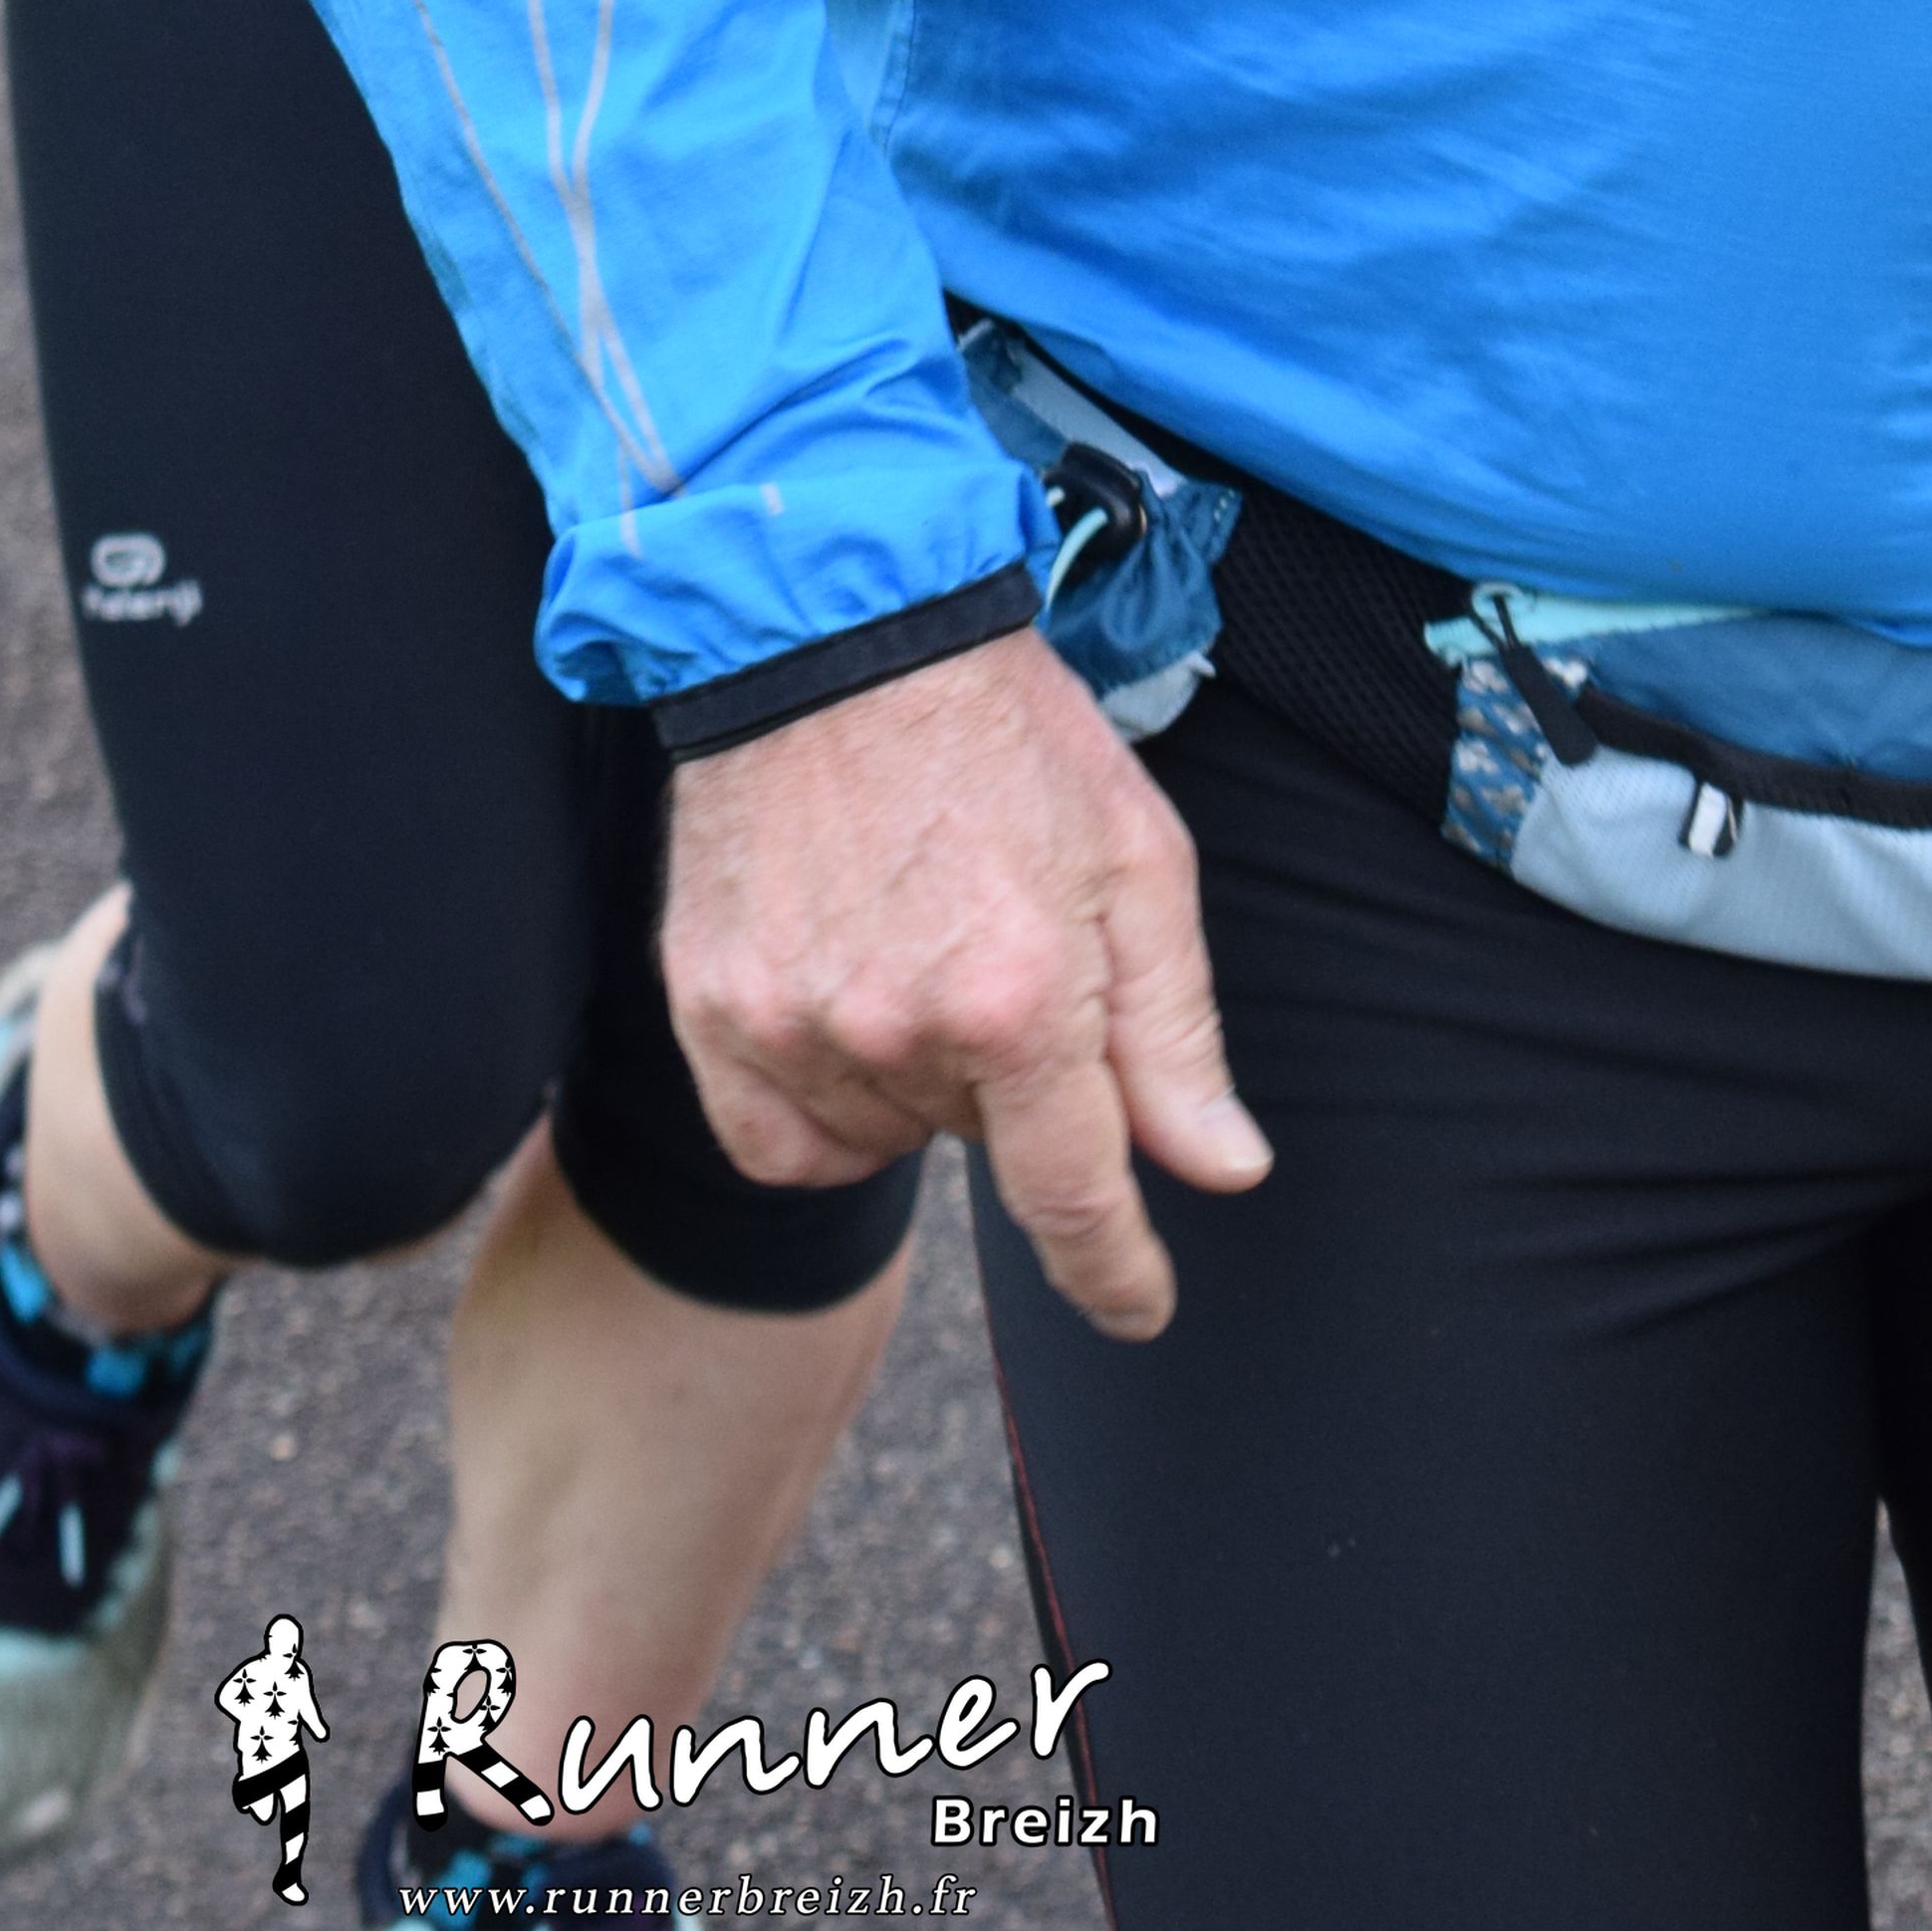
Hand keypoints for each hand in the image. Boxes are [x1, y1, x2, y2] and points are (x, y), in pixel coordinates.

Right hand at [663, 630, 1268, 1343]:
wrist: (833, 626)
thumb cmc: (1004, 733)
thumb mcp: (1136, 856)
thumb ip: (1175, 1033)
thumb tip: (1223, 1172)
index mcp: (1018, 998)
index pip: (1073, 1200)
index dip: (1115, 1273)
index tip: (1140, 1303)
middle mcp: (896, 1029)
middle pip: (982, 1143)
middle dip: (1013, 1075)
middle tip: (998, 941)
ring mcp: (789, 1021)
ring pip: (883, 1137)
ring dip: (916, 1082)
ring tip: (916, 941)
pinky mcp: (708, 1004)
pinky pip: (777, 1138)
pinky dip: (821, 1107)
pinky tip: (843, 1013)